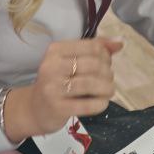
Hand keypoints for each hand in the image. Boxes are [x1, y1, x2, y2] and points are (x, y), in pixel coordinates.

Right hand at [4, 38, 122, 141]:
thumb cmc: (56, 84)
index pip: (92, 47)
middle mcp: (52, 67)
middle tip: (108, 81)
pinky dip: (100, 103)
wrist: (33, 110)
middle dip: (108, 73)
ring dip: (107, 88)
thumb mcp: (70, 62)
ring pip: (91, 83)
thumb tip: (120, 43)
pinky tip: (102, 103)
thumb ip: (95, 50)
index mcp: (55, 50)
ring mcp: (53, 88)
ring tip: (109, 91)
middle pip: (93, 65)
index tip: (106, 65)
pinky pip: (87, 104)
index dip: (106, 56)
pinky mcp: (57, 108)